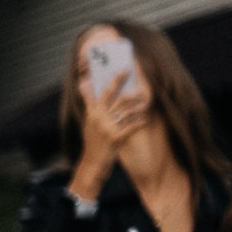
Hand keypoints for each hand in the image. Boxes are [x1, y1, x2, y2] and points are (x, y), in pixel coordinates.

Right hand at [68, 77, 151, 198]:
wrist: (92, 164)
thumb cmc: (93, 142)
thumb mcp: (89, 123)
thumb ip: (90, 104)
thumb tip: (85, 84)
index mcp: (91, 113)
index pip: (95, 92)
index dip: (103, 80)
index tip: (110, 67)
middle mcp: (97, 118)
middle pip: (110, 95)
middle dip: (119, 81)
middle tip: (128, 70)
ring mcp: (106, 127)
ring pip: (124, 109)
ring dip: (137, 103)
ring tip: (146, 99)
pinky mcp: (115, 138)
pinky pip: (131, 126)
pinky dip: (140, 121)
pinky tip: (146, 118)